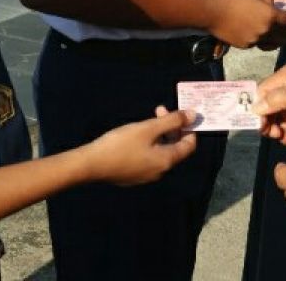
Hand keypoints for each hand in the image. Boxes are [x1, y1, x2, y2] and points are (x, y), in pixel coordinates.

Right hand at [81, 109, 196, 185]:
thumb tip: (194, 115)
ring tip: (147, 120)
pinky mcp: (133, 175)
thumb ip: (172, 121)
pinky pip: (148, 157)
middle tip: (159, 110)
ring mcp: (146, 175)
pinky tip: (135, 135)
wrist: (92, 165)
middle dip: (171, 127)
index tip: (180, 113)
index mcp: (166, 161)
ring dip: (159, 134)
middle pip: (174, 148)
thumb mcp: (147, 128)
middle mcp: (159, 171)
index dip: (189, 128)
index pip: (189, 146)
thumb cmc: (121, 144)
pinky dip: (149, 144)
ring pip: (160, 152)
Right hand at [203, 0, 285, 48]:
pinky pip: (261, 44)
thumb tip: (274, 4)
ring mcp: (255, 41)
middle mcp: (265, 31)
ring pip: (275, 43)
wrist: (209, 11)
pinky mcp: (245, 46)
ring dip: (283, 39)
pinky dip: (268, 41)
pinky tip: (267, 36)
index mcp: (270, 16)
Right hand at [252, 63, 285, 145]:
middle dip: (265, 122)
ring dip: (276, 131)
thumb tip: (255, 107)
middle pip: (265, 107)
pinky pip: (285, 129)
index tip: (257, 124)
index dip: (256, 107)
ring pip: (274, 120)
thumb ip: (279, 100)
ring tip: (285, 137)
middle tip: (272, 133)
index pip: (262, 91)